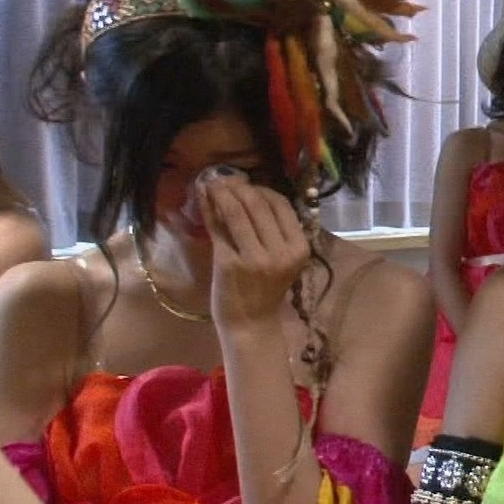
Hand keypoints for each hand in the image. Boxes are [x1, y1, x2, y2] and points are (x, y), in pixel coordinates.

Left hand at [197, 167, 310, 328]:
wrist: (251, 325)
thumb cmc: (267, 290)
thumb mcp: (281, 260)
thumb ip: (273, 231)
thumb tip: (252, 193)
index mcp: (300, 248)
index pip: (282, 206)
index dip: (262, 190)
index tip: (247, 185)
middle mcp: (281, 252)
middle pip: (259, 206)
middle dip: (239, 187)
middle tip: (224, 178)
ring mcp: (255, 258)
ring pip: (237, 213)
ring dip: (222, 193)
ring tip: (212, 182)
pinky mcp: (230, 264)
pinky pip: (218, 228)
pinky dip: (209, 209)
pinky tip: (203, 198)